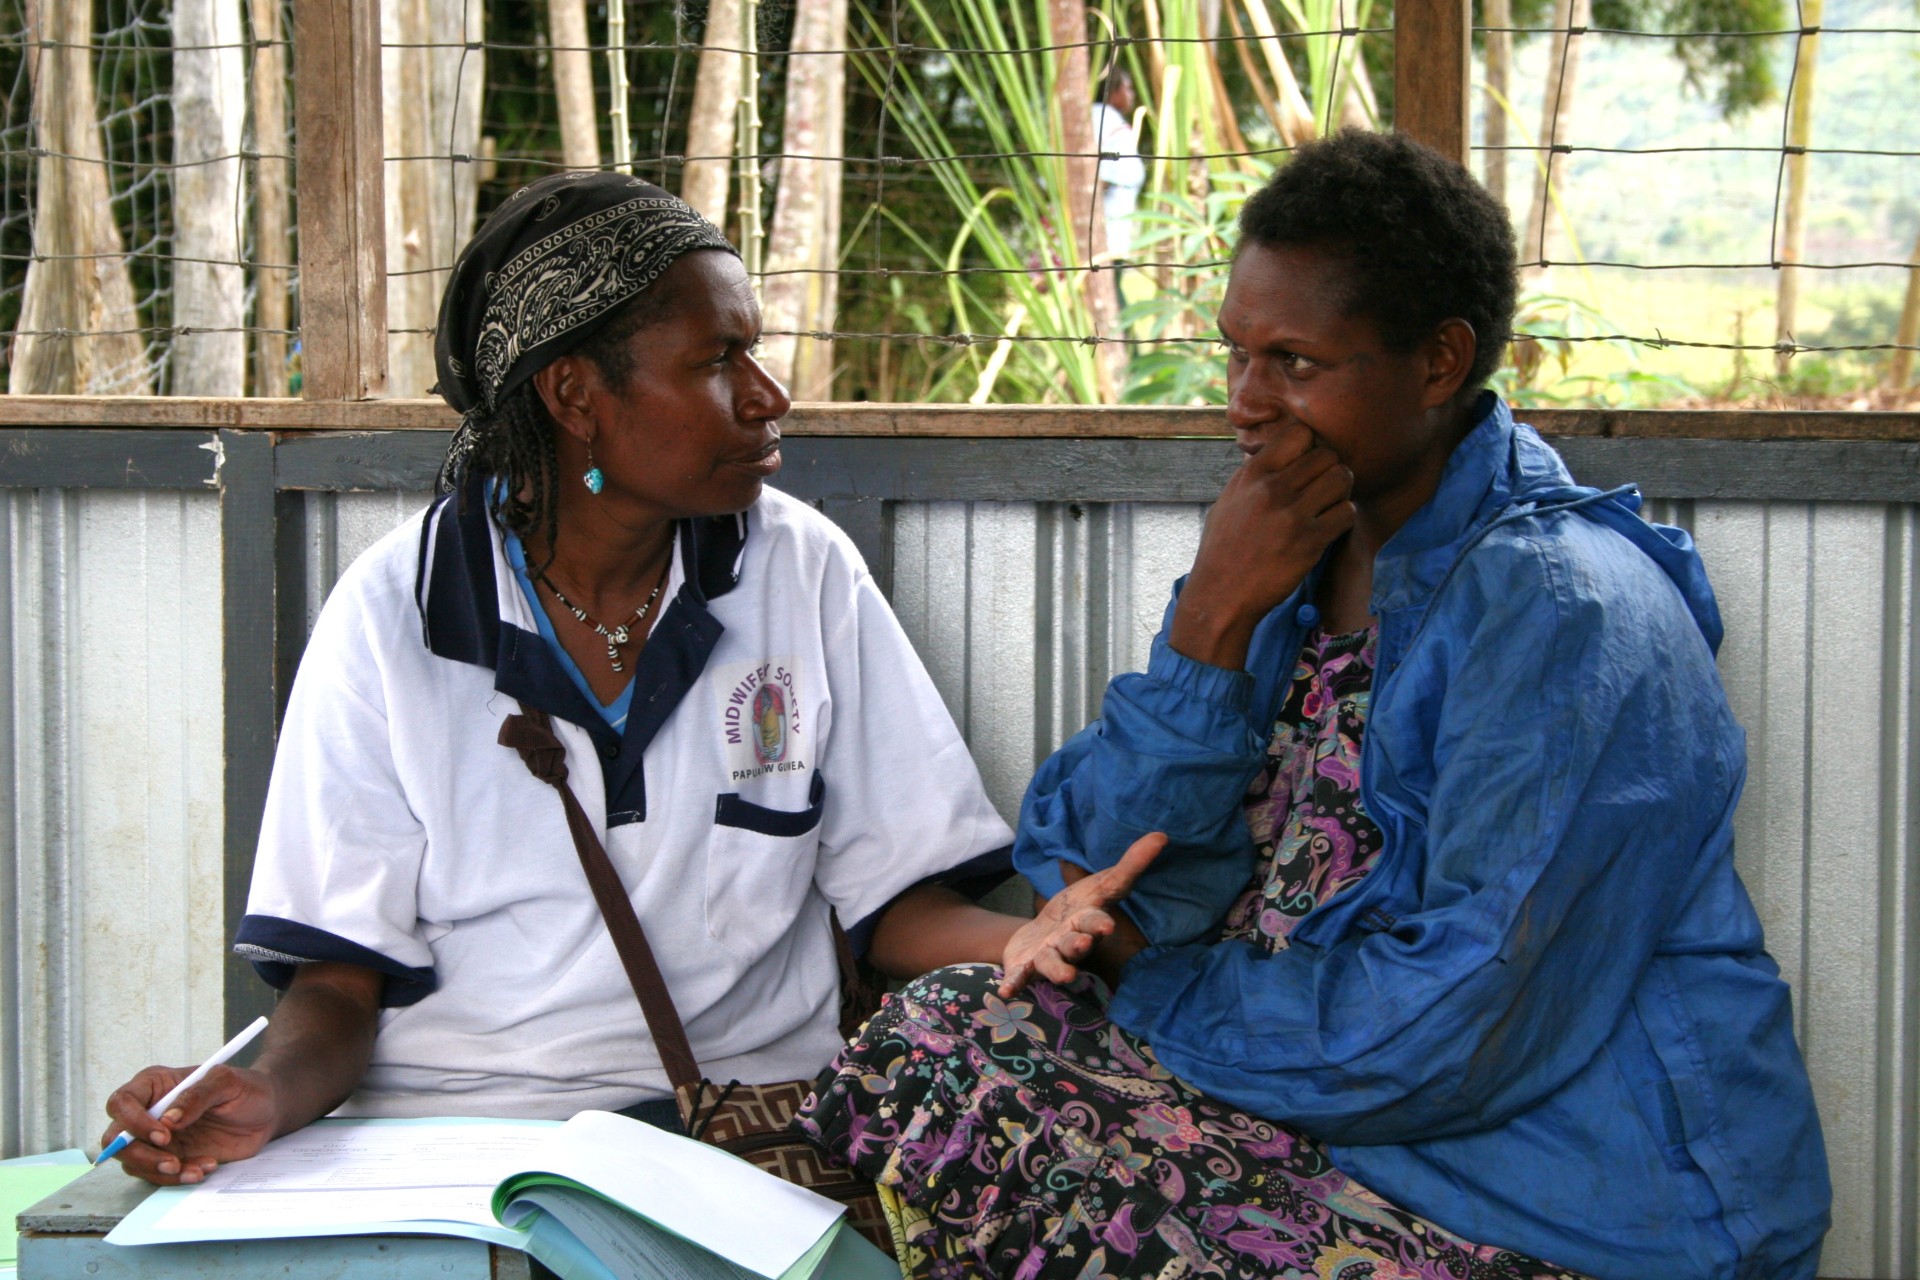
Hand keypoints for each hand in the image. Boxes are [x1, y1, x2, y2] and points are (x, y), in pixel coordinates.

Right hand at [100, 1063, 278, 1184]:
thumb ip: (198, 1095)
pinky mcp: (169, 1157)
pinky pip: (157, 1175)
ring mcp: (156, 1138)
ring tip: (198, 1168)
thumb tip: (168, 1119)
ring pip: (134, 1162)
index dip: (134, 1122)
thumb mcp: (228, 1082)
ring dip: (161, 1172)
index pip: (122, 1102)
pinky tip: (204, 1168)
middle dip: (141, 1155)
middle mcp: (148, 1112)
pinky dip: (177, 1178)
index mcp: (155, 1085)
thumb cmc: (246, 1088)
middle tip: (173, 1163)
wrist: (266, 1112)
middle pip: (116, 1139)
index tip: (164, 1135)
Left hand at [1000, 832, 1166, 996]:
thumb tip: (1161, 836)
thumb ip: (1128, 865)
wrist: (1044, 933)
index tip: (1107, 926)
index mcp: (1085, 922)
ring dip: (1057, 970)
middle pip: (1075, 945)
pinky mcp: (1026, 967)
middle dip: (1079, 945)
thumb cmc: (1077, 909)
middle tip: (1082, 943)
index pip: (1095, 922)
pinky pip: (1020, 976)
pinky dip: (1014, 983)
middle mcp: (1069, 943)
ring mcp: (1048, 957)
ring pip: (1052, 963)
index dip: (1099, 924)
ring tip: (1065, 977)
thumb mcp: (1100, 885)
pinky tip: (1006, 991)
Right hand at [1171, 424, 1354, 668]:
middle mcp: (1272, 489)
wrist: (1221, 595)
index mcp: (1252, 474)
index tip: (1306, 464)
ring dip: (1341, 491)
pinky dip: (1344, 518)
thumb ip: (1254, 476)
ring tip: (1330, 505)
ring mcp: (1292, 515)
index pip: (1298, 433)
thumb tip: (1277, 455)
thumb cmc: (1223, 550)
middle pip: (1326, 454)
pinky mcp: (1309, 542)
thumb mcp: (1229, 502)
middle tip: (1324, 488)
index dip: (1309, 445)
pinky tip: (1330, 527)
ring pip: (1342, 479)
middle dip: (1330, 469)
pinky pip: (1346, 513)